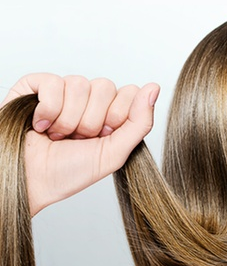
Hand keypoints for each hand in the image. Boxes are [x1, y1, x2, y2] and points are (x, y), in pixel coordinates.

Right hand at [1, 74, 159, 214]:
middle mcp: (89, 99)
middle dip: (92, 121)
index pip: (129, 92)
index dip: (118, 116)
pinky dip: (49, 110)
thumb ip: (139, 122)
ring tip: (58, 136)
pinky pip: (54, 83)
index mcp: (109, 113)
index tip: (104, 136)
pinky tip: (41, 126)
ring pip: (80, 84)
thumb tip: (154, 88)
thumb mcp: (115, 152)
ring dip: (69, 120)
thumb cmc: (70, 172)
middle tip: (78, 139)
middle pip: (106, 87)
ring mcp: (63, 90)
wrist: (32, 182)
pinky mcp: (37, 85)